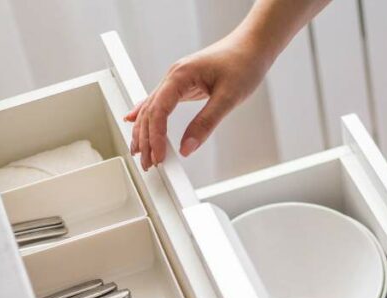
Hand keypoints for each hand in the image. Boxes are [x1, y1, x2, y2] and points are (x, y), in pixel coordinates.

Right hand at [124, 32, 270, 169]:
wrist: (253, 45)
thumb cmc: (243, 63)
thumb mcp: (228, 97)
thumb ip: (205, 123)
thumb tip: (187, 148)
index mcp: (181, 75)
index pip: (159, 110)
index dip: (156, 137)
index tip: (158, 156)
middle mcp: (173, 76)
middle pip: (150, 112)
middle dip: (145, 139)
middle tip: (148, 163)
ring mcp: (175, 80)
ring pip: (150, 108)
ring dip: (143, 131)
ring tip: (141, 153)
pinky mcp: (182, 84)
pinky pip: (158, 102)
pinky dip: (146, 116)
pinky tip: (134, 122)